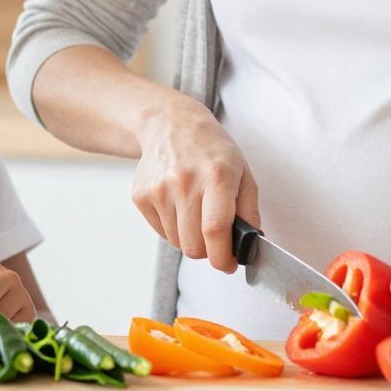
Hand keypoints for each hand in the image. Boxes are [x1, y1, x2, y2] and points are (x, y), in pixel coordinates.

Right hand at [131, 95, 260, 273]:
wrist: (171, 125)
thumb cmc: (212, 151)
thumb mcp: (243, 173)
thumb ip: (249, 212)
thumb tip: (249, 246)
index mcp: (216, 176)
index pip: (215, 230)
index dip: (223, 257)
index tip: (229, 265)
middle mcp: (185, 182)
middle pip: (194, 246)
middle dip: (208, 251)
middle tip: (215, 238)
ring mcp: (159, 189)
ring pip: (177, 243)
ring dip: (190, 238)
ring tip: (196, 212)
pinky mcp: (141, 195)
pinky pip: (161, 232)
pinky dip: (173, 228)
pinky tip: (179, 205)